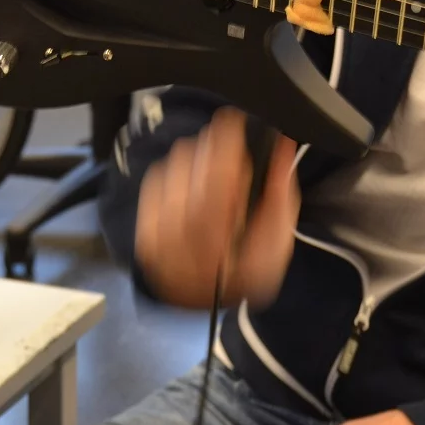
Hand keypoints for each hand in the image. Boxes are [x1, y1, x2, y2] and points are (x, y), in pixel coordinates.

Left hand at [135, 107, 299, 309]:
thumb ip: (279, 188)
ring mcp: (156, 233)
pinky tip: (189, 191)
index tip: (234, 121)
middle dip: (214, 151)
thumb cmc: (250, 270)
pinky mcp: (142, 230)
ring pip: (172, 164)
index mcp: (218, 238)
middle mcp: (180, 235)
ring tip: (211, 182)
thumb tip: (283, 143)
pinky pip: (154, 179)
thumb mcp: (278, 237)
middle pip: (191, 161)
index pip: (215, 173)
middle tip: (232, 164)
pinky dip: (174, 176)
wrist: (210, 304)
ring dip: (194, 163)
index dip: (224, 138)